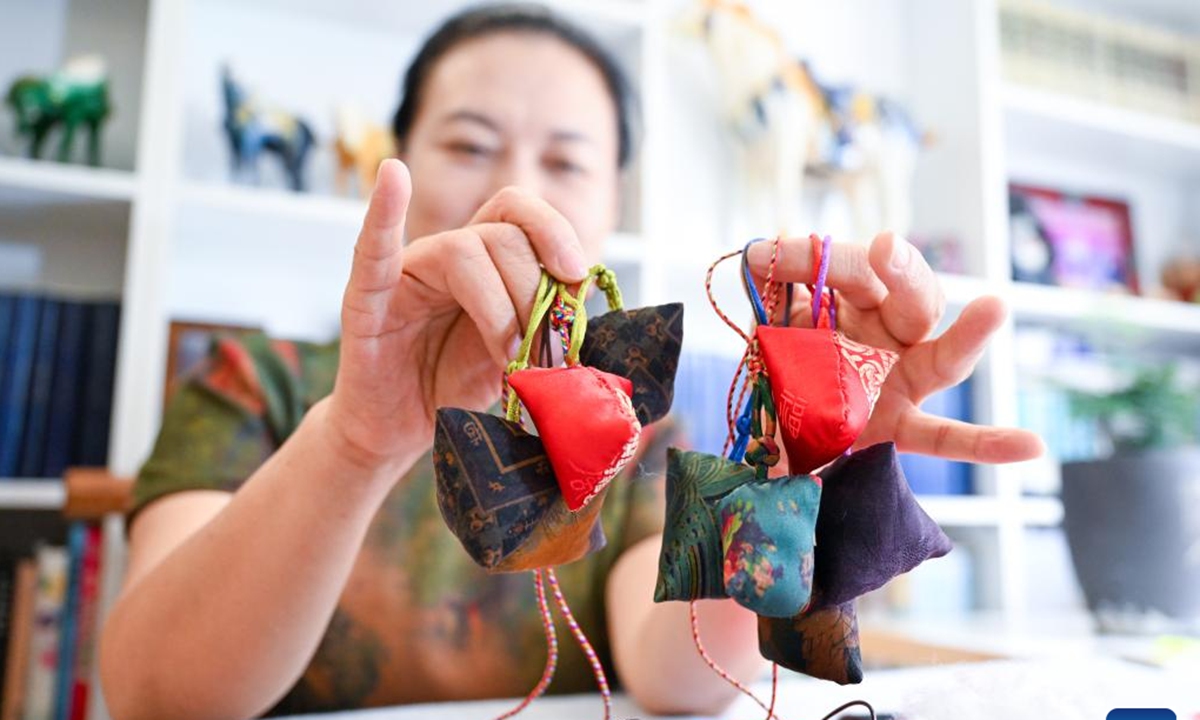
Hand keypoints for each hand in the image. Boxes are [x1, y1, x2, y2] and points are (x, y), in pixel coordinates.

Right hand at [324, 159, 589, 474]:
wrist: (399, 428)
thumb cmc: (451, 384)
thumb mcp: (511, 352)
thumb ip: (539, 325)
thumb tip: (581, 308)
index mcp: (482, 259)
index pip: (519, 214)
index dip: (554, 233)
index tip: (577, 277)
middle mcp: (444, 254)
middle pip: (502, 237)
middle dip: (532, 293)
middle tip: (541, 352)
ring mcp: (406, 273)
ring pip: (464, 253)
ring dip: (500, 310)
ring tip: (510, 358)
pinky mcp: (365, 300)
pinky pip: (373, 249)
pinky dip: (383, 210)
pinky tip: (394, 177)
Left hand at [746, 233, 1043, 463]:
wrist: (778, 422)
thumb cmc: (788, 357)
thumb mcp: (776, 319)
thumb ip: (776, 293)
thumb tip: (762, 256)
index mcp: (864, 296)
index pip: (854, 268)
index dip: (813, 257)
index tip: (767, 255)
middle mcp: (894, 331)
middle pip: (911, 296)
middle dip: (899, 269)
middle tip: (885, 247)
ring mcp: (906, 380)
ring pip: (946, 356)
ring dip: (971, 333)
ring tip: (996, 308)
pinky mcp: (901, 426)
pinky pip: (945, 437)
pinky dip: (988, 444)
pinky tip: (1032, 446)